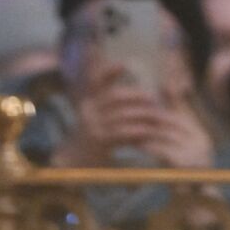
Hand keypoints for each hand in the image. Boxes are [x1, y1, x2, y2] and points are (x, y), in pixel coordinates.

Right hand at [54, 64, 213, 168]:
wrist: (73, 166)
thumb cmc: (90, 139)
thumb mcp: (96, 119)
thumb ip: (109, 106)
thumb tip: (130, 92)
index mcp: (88, 103)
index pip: (97, 83)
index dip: (109, 73)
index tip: (124, 64)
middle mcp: (88, 112)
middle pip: (116, 97)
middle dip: (137, 96)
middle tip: (154, 98)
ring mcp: (92, 126)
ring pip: (123, 115)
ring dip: (142, 114)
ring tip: (157, 115)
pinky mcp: (98, 142)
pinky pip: (122, 133)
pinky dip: (137, 131)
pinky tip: (147, 131)